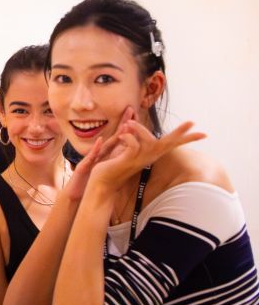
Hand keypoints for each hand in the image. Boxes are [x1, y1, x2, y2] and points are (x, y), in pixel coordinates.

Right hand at [61, 107, 132, 201]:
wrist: (77, 190)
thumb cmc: (90, 178)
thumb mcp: (104, 166)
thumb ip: (111, 157)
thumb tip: (124, 150)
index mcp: (107, 154)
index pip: (120, 138)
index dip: (129, 127)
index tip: (137, 115)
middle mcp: (101, 153)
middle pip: (114, 137)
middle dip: (122, 123)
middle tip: (131, 109)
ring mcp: (93, 158)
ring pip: (105, 145)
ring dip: (113, 134)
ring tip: (122, 124)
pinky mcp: (85, 165)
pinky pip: (92, 156)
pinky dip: (96, 148)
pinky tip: (100, 141)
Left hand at [90, 118, 205, 187]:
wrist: (101, 182)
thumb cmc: (112, 165)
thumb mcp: (123, 148)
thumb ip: (130, 136)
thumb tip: (132, 122)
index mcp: (150, 154)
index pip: (171, 144)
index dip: (185, 138)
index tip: (203, 133)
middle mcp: (148, 157)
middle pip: (169, 143)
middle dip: (180, 133)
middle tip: (193, 122)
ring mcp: (139, 159)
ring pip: (150, 142)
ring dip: (139, 129)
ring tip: (128, 122)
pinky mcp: (128, 161)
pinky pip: (133, 146)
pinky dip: (128, 137)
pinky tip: (121, 134)